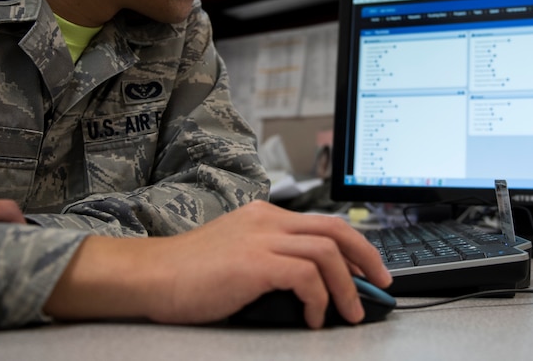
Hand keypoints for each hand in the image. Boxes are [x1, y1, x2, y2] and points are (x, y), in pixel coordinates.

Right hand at [43, 200, 391, 328]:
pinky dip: (320, 299)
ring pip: (327, 252)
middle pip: (336, 229)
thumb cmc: (187, 274)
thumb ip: (271, 258)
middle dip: (367, 258)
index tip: (369, 270)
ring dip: (348, 286)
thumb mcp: (236, 253)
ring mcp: (261, 239)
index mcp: (264, 216)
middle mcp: (267, 220)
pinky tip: (315, 317)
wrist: (151, 276)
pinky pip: (306, 276)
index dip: (354, 246)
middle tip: (382, 285)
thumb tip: (313, 286)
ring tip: (351, 313)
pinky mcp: (254, 263)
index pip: (324, 223)